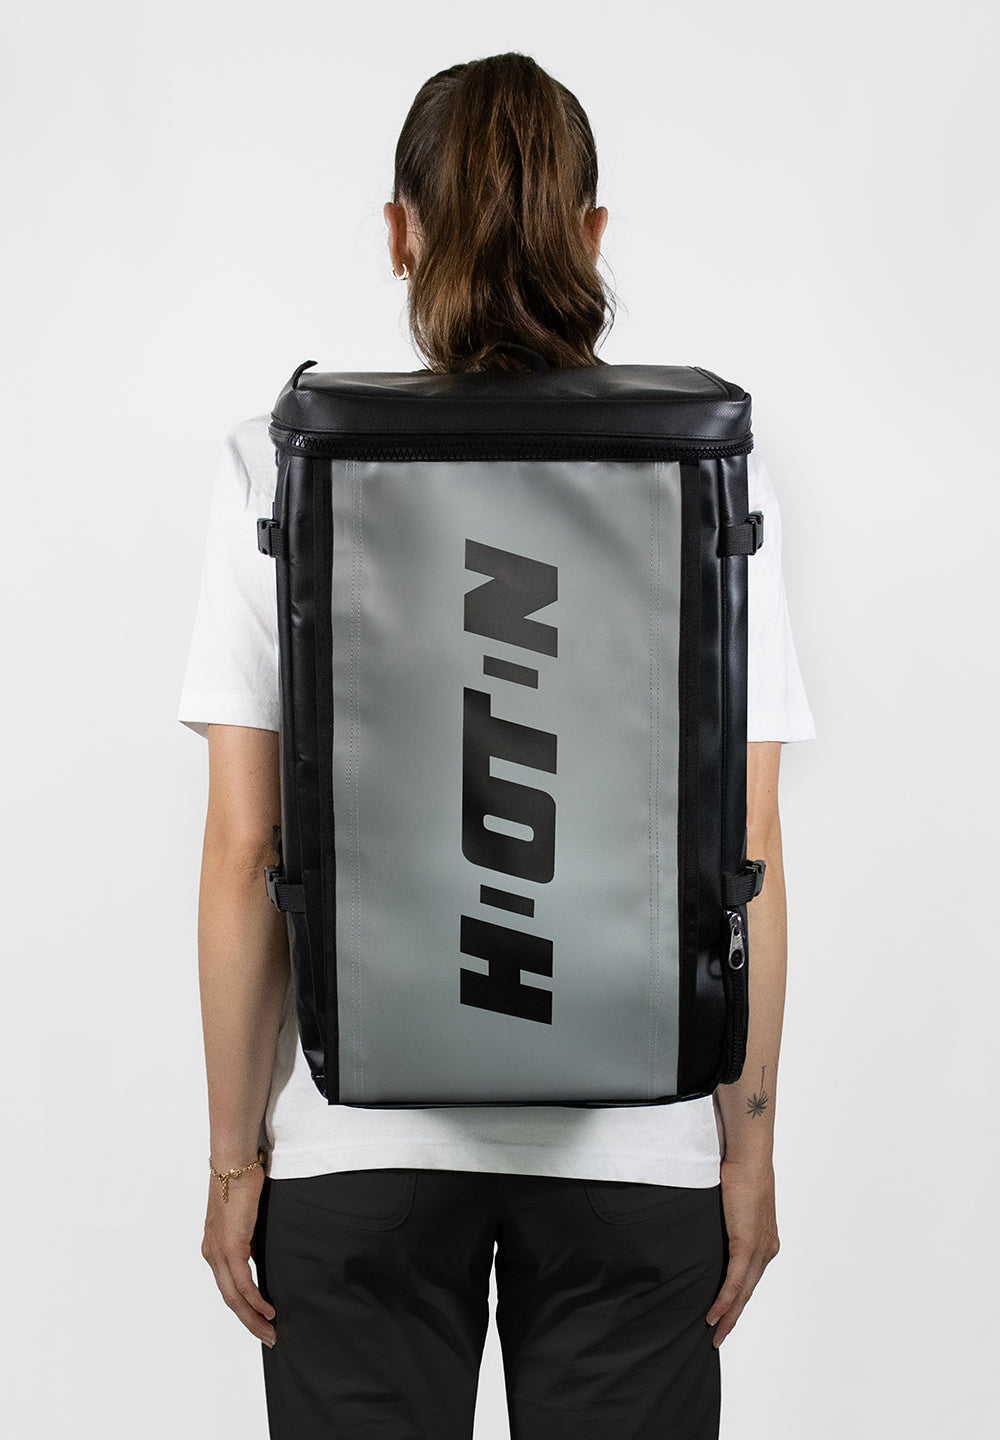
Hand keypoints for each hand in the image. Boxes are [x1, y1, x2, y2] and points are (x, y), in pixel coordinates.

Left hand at [201, 1163, 276, 1346]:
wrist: (234, 1161)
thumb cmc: (242, 1179)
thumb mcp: (247, 1217)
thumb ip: (251, 1238)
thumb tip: (262, 1255)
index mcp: (214, 1247)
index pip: (228, 1286)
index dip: (244, 1307)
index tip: (260, 1320)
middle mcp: (212, 1253)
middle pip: (229, 1299)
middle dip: (249, 1321)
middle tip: (268, 1337)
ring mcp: (218, 1252)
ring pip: (234, 1297)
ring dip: (253, 1317)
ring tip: (270, 1331)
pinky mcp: (230, 1247)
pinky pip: (243, 1283)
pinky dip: (256, 1299)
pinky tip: (268, 1309)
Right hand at [706, 1156, 779, 1346]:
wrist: (748, 1157)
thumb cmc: (739, 1169)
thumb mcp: (733, 1201)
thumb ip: (729, 1218)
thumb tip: (714, 1221)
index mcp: (765, 1239)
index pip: (751, 1276)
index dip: (739, 1297)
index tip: (728, 1313)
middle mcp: (767, 1248)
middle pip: (749, 1290)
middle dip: (735, 1316)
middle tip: (720, 1335)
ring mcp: (759, 1249)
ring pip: (743, 1292)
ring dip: (729, 1315)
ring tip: (715, 1333)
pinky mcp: (747, 1245)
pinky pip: (734, 1282)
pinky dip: (724, 1301)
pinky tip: (714, 1315)